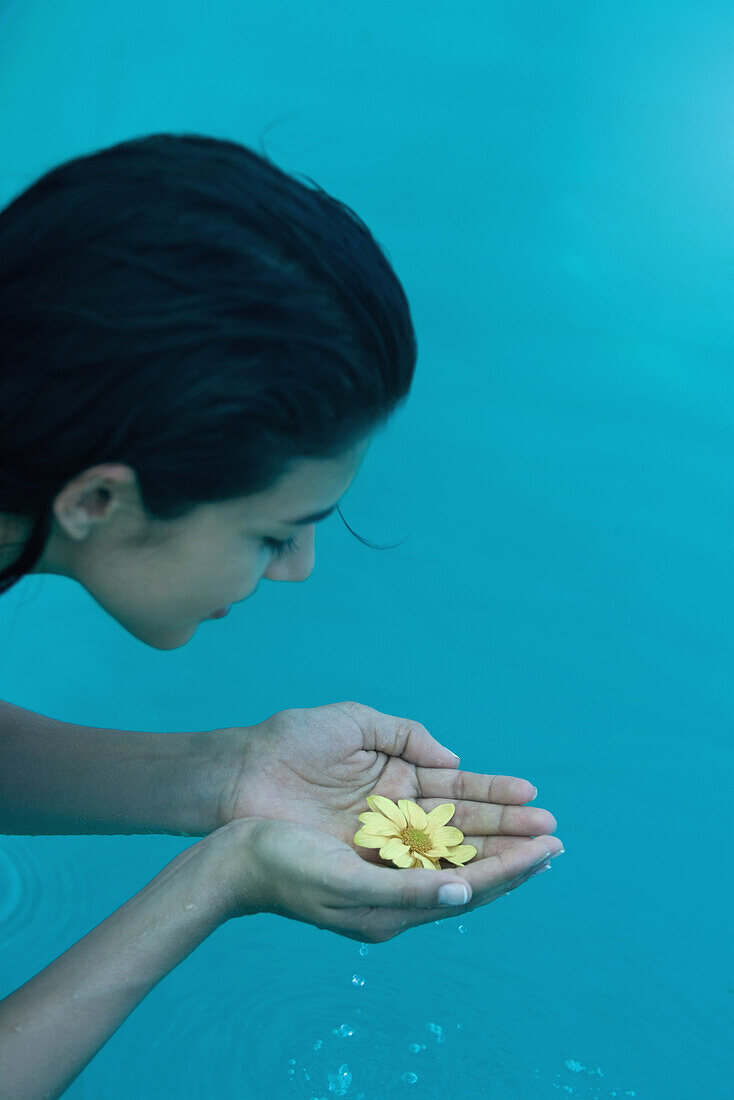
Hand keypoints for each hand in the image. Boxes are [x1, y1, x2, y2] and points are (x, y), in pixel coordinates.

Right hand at [211, 814, 559, 942]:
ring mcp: (383, 879)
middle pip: (469, 875)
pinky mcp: (369, 859)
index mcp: (393, 910)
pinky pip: (426, 849)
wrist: (234, 859)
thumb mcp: (346, 881)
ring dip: (491, 843)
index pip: (469, 887)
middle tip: (556, 837)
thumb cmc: (284, 865)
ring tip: (528, 830)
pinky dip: (457, 836)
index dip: (512, 867)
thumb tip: (465, 887)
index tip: (550, 847)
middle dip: (513, 855)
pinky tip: (472, 827)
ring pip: (452, 859)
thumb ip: (407, 888)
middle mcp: (395, 897)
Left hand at [212, 701, 561, 865]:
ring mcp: (381, 845)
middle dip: (508, 831)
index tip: (534, 799)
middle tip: (553, 837)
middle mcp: (397, 816)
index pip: (459, 790)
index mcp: (399, 777)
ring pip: (447, 855)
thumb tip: (455, 762)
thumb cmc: (290, 741)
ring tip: (537, 858)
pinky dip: (449, 877)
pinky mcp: (361, 869)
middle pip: (463, 827)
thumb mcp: (354, 721)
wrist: (238, 775)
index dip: (497, 795)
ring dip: (492, 857)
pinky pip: (412, 875)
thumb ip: (406, 735)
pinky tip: (484, 877)